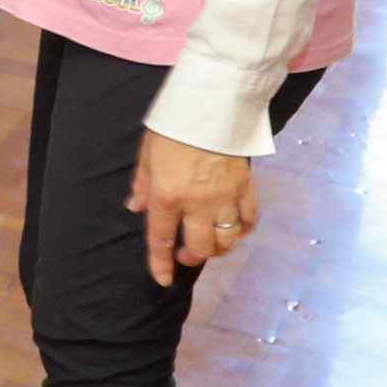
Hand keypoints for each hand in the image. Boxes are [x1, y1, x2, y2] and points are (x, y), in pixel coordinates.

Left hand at [129, 131, 259, 286]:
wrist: (211, 106)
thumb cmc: (173, 128)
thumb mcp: (147, 154)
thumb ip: (142, 185)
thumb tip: (136, 208)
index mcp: (168, 195)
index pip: (162, 239)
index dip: (161, 264)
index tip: (163, 279)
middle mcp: (198, 203)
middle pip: (202, 246)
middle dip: (193, 256)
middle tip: (187, 253)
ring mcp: (226, 197)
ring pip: (229, 239)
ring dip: (220, 247)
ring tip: (211, 242)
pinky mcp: (247, 187)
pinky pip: (250, 219)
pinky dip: (244, 229)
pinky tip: (236, 228)